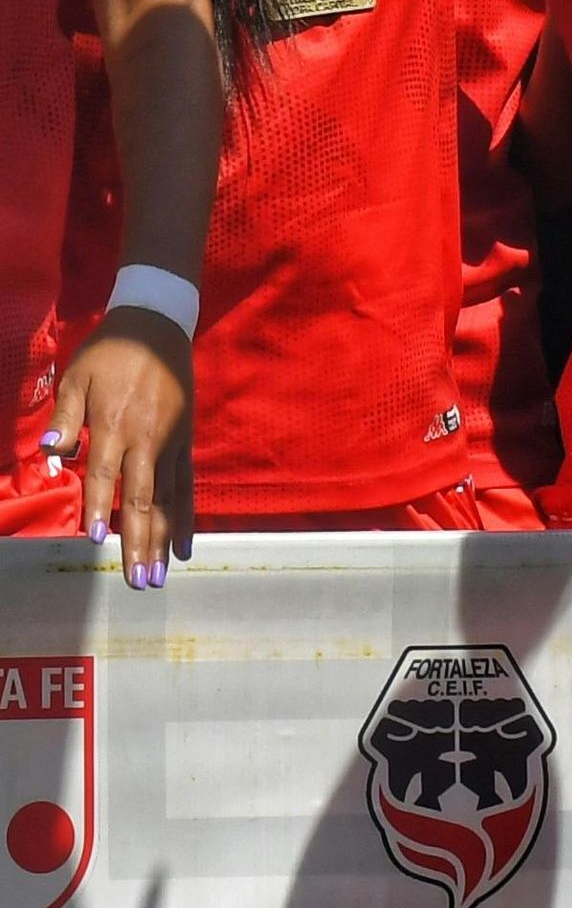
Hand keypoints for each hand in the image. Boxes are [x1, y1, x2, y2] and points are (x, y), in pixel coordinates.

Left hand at [42, 311, 193, 587]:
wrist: (159, 326)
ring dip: (162, 540)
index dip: (101, 506)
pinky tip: (183, 548)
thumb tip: (50, 453)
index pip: (106, 473)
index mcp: (115, 423)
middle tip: (138, 580)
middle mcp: (147, 439)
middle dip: (138, 541)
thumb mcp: (78, 375)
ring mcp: (171, 443)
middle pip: (142, 497)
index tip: (98, 539)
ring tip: (157, 576)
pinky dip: (185, 519)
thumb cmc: (110, 352)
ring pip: (168, 499)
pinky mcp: (185, 443)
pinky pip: (186, 487)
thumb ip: (65, 416)